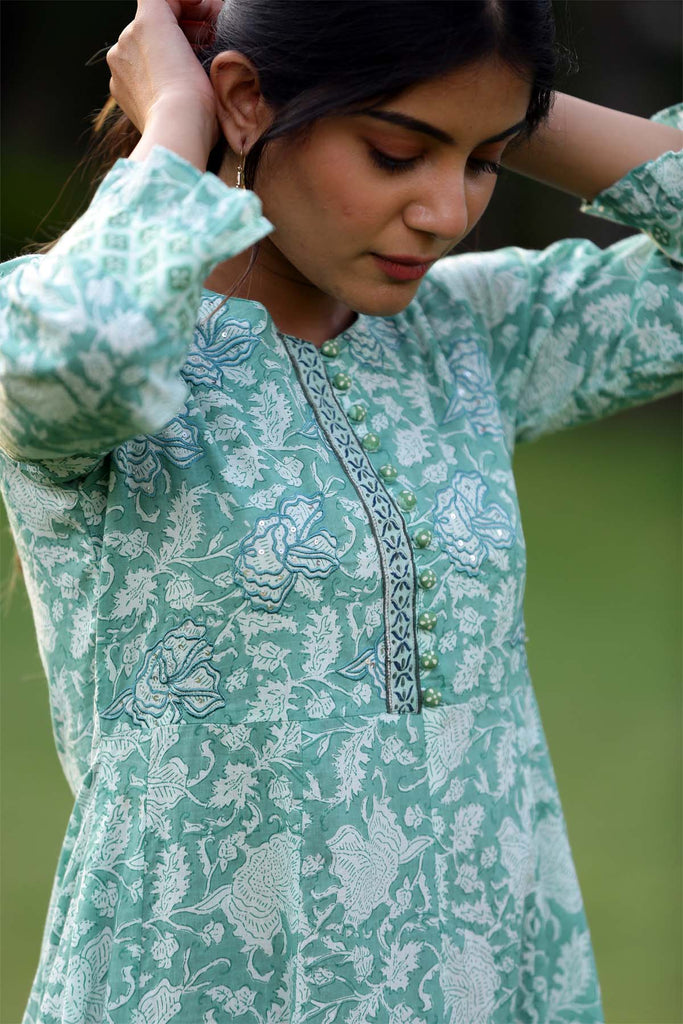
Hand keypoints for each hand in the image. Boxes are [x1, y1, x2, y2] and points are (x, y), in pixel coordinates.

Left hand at [106, 0, 223, 147]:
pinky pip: (138, 72)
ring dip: (169, 51)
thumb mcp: (209, 50)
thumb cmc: (197, 94)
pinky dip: (156, 74)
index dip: (196, 6)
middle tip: (211, 40)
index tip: (214, 16)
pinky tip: (177, 86)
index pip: (169, 0)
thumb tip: (200, 23)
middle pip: (156, 23)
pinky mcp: (120, 91)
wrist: (176, 133)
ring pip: (147, 48)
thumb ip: (194, 29)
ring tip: (196, 66)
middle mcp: (125, 38)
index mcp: (148, 20)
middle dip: (184, 29)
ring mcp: (119, 66)